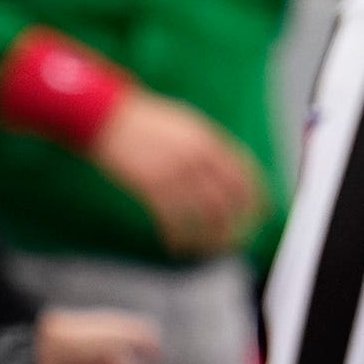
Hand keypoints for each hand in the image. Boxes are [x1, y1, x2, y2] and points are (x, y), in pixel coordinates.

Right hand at [89, 90, 266, 257]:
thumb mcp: (185, 124)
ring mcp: (174, 172)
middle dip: (234, 228)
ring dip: (206, 238)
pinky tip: (175, 244)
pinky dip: (178, 237)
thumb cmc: (143, 120)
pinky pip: (173, 220)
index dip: (256, 201)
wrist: (105, 116)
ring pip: (203, 217)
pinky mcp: (150, 186)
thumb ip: (208, 146)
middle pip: (228, 203)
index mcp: (208, 140)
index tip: (258, 216)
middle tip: (231, 242)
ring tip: (202, 248)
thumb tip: (228, 171)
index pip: (245, 176)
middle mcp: (196, 157)